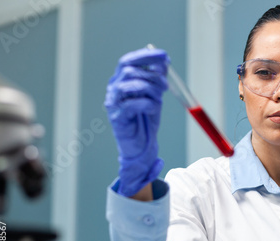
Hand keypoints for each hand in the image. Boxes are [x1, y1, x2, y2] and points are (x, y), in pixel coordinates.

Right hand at [105, 48, 168, 196]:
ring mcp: (114, 103)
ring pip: (130, 85)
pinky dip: (148, 103)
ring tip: (159, 99)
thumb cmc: (145, 120)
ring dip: (150, 89)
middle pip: (130, 71)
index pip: (128, 61)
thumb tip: (164, 61)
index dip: (146, 56)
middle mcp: (114, 89)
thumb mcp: (154, 95)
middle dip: (152, 76)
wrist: (141, 145)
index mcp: (121, 81)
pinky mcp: (118, 118)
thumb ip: (156, 78)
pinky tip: (154, 108)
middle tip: (165, 86)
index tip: (165, 55)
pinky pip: (132, 104)